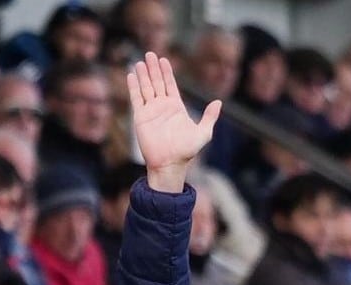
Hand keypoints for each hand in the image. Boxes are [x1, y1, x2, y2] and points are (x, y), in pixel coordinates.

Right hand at [128, 52, 221, 193]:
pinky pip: (136, 99)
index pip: (170, 85)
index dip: (167, 72)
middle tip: (150, 54)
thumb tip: (219, 102)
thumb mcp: (203, 133)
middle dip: (153, 69)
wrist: (169, 164)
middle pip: (157, 83)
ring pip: (146, 88)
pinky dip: (133, 87)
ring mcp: (151, 111)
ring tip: (140, 61)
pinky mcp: (140, 117)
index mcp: (176, 108)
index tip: (163, 60)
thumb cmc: (186, 151)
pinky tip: (131, 75)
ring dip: (143, 75)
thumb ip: (210, 117)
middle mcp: (162, 107)